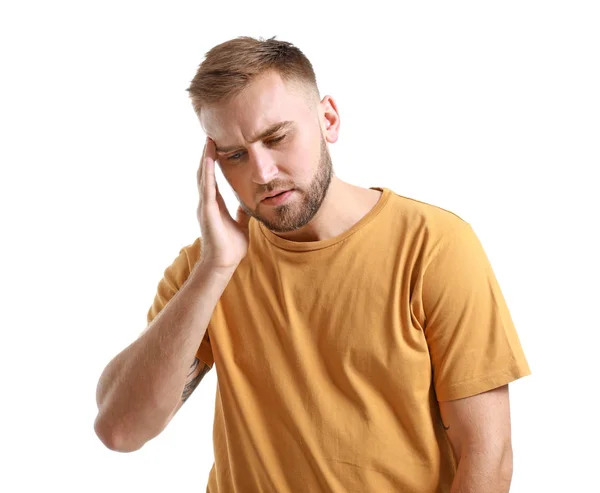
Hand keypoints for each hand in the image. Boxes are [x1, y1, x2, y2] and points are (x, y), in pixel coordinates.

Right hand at [196, 137, 249, 270]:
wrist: (223, 264)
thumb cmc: (230, 247)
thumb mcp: (241, 224)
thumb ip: (242, 213)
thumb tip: (250, 203)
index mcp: (215, 205)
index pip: (212, 178)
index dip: (213, 162)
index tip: (216, 146)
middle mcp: (207, 202)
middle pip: (205, 173)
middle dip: (207, 155)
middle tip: (210, 136)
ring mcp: (205, 206)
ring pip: (203, 177)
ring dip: (205, 159)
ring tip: (208, 141)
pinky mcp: (207, 211)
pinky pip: (207, 187)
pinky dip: (207, 172)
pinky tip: (208, 159)